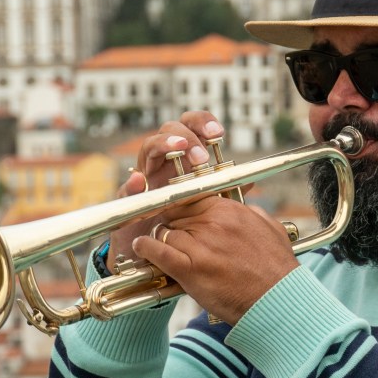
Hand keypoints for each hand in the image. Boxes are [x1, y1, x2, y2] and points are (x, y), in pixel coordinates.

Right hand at [106, 111, 224, 270]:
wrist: (157, 255)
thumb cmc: (183, 224)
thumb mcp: (206, 206)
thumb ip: (224, 191)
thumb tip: (251, 181)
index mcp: (184, 158)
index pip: (191, 127)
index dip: (202, 123)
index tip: (218, 133)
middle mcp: (164, 162)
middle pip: (170, 130)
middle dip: (187, 136)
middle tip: (201, 157)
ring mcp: (145, 178)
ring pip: (148, 148)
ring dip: (164, 144)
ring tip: (179, 149)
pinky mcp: (129, 201)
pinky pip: (126, 188)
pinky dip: (132, 183)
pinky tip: (140, 181)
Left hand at [131, 196, 300, 325]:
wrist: (277, 301)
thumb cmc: (276, 270)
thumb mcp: (271, 229)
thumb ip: (252, 213)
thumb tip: (241, 206)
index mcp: (230, 210)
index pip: (192, 198)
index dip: (181, 207)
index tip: (176, 214)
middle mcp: (214, 223)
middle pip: (176, 215)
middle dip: (171, 224)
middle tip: (168, 233)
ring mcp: (201, 246)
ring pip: (166, 232)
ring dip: (160, 239)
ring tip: (157, 246)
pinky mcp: (191, 270)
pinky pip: (159, 252)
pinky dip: (147, 248)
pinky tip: (142, 247)